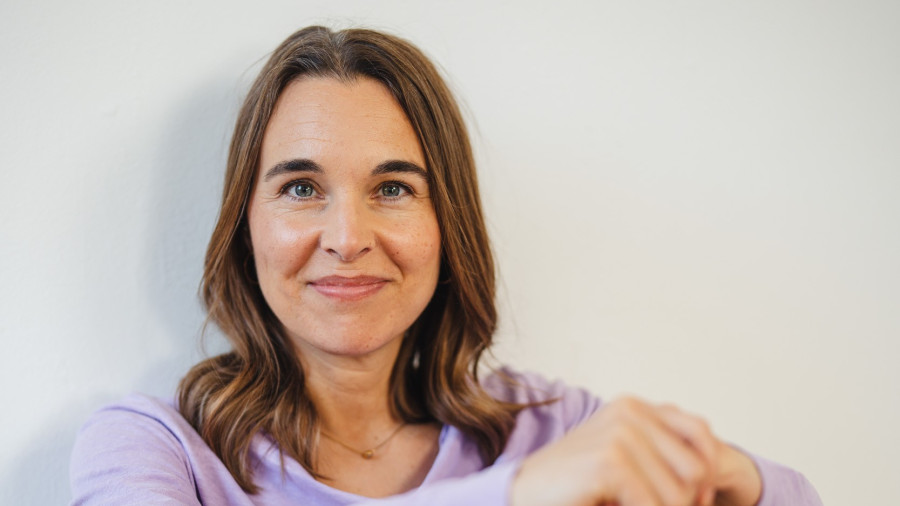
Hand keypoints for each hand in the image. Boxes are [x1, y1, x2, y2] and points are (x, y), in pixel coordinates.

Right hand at [510, 397, 761, 505]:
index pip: (701, 434)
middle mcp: (630, 412)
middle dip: (686, 501)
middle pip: (697, 468)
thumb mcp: (623, 463)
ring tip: (623, 505)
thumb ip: (661, 457)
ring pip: (679, 494)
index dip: (704, 475)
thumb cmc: (573, 486)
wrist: (522, 495)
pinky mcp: (610, 461)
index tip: (690, 500)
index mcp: (634, 407)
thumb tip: (710, 481)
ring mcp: (620, 434)